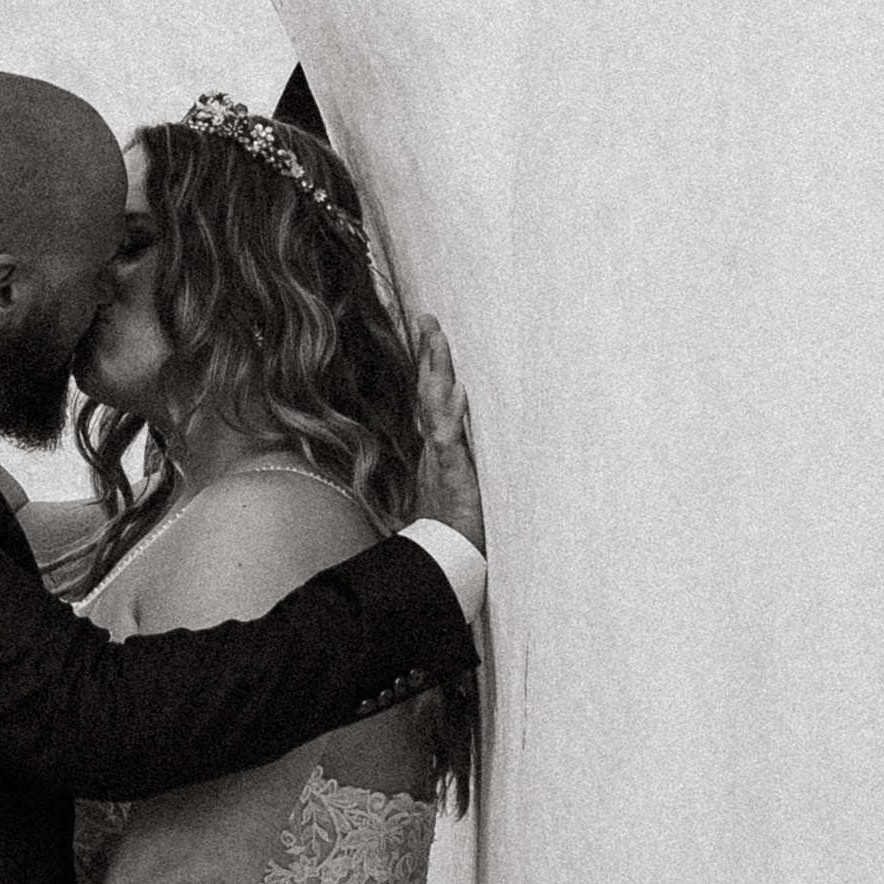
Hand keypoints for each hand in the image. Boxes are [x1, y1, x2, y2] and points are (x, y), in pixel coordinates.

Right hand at [411, 314, 483, 553]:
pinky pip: (450, 442)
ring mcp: (443, 461)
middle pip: (429, 393)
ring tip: (437, 339)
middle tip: (427, 318)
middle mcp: (436, 448)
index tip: (426, 330)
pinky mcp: (453, 478)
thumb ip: (450, 460)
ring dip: (436, 372)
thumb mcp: (454, 488)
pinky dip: (452, 415)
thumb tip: (448, 429)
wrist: (446, 565)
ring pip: (435, 409)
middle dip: (429, 355)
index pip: (429, 397)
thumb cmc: (453, 529)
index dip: (427, 363)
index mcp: (436, 447)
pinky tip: (456, 391)